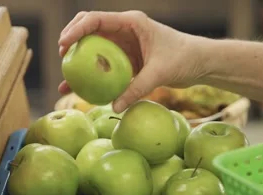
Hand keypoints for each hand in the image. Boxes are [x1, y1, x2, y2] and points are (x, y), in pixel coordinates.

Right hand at [58, 11, 205, 112]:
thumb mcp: (160, 72)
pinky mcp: (129, 60)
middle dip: (72, 40)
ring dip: (80, 62)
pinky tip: (83, 93)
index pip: (96, 19)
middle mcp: (125, 31)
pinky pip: (106, 67)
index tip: (63, 45)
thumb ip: (137, 88)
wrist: (200, 63)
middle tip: (62, 58)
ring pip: (95, 50)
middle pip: (90, 30)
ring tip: (65, 81)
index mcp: (131, 23)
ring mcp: (125, 45)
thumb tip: (115, 107)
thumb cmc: (184, 58)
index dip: (76, 30)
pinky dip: (95, 78)